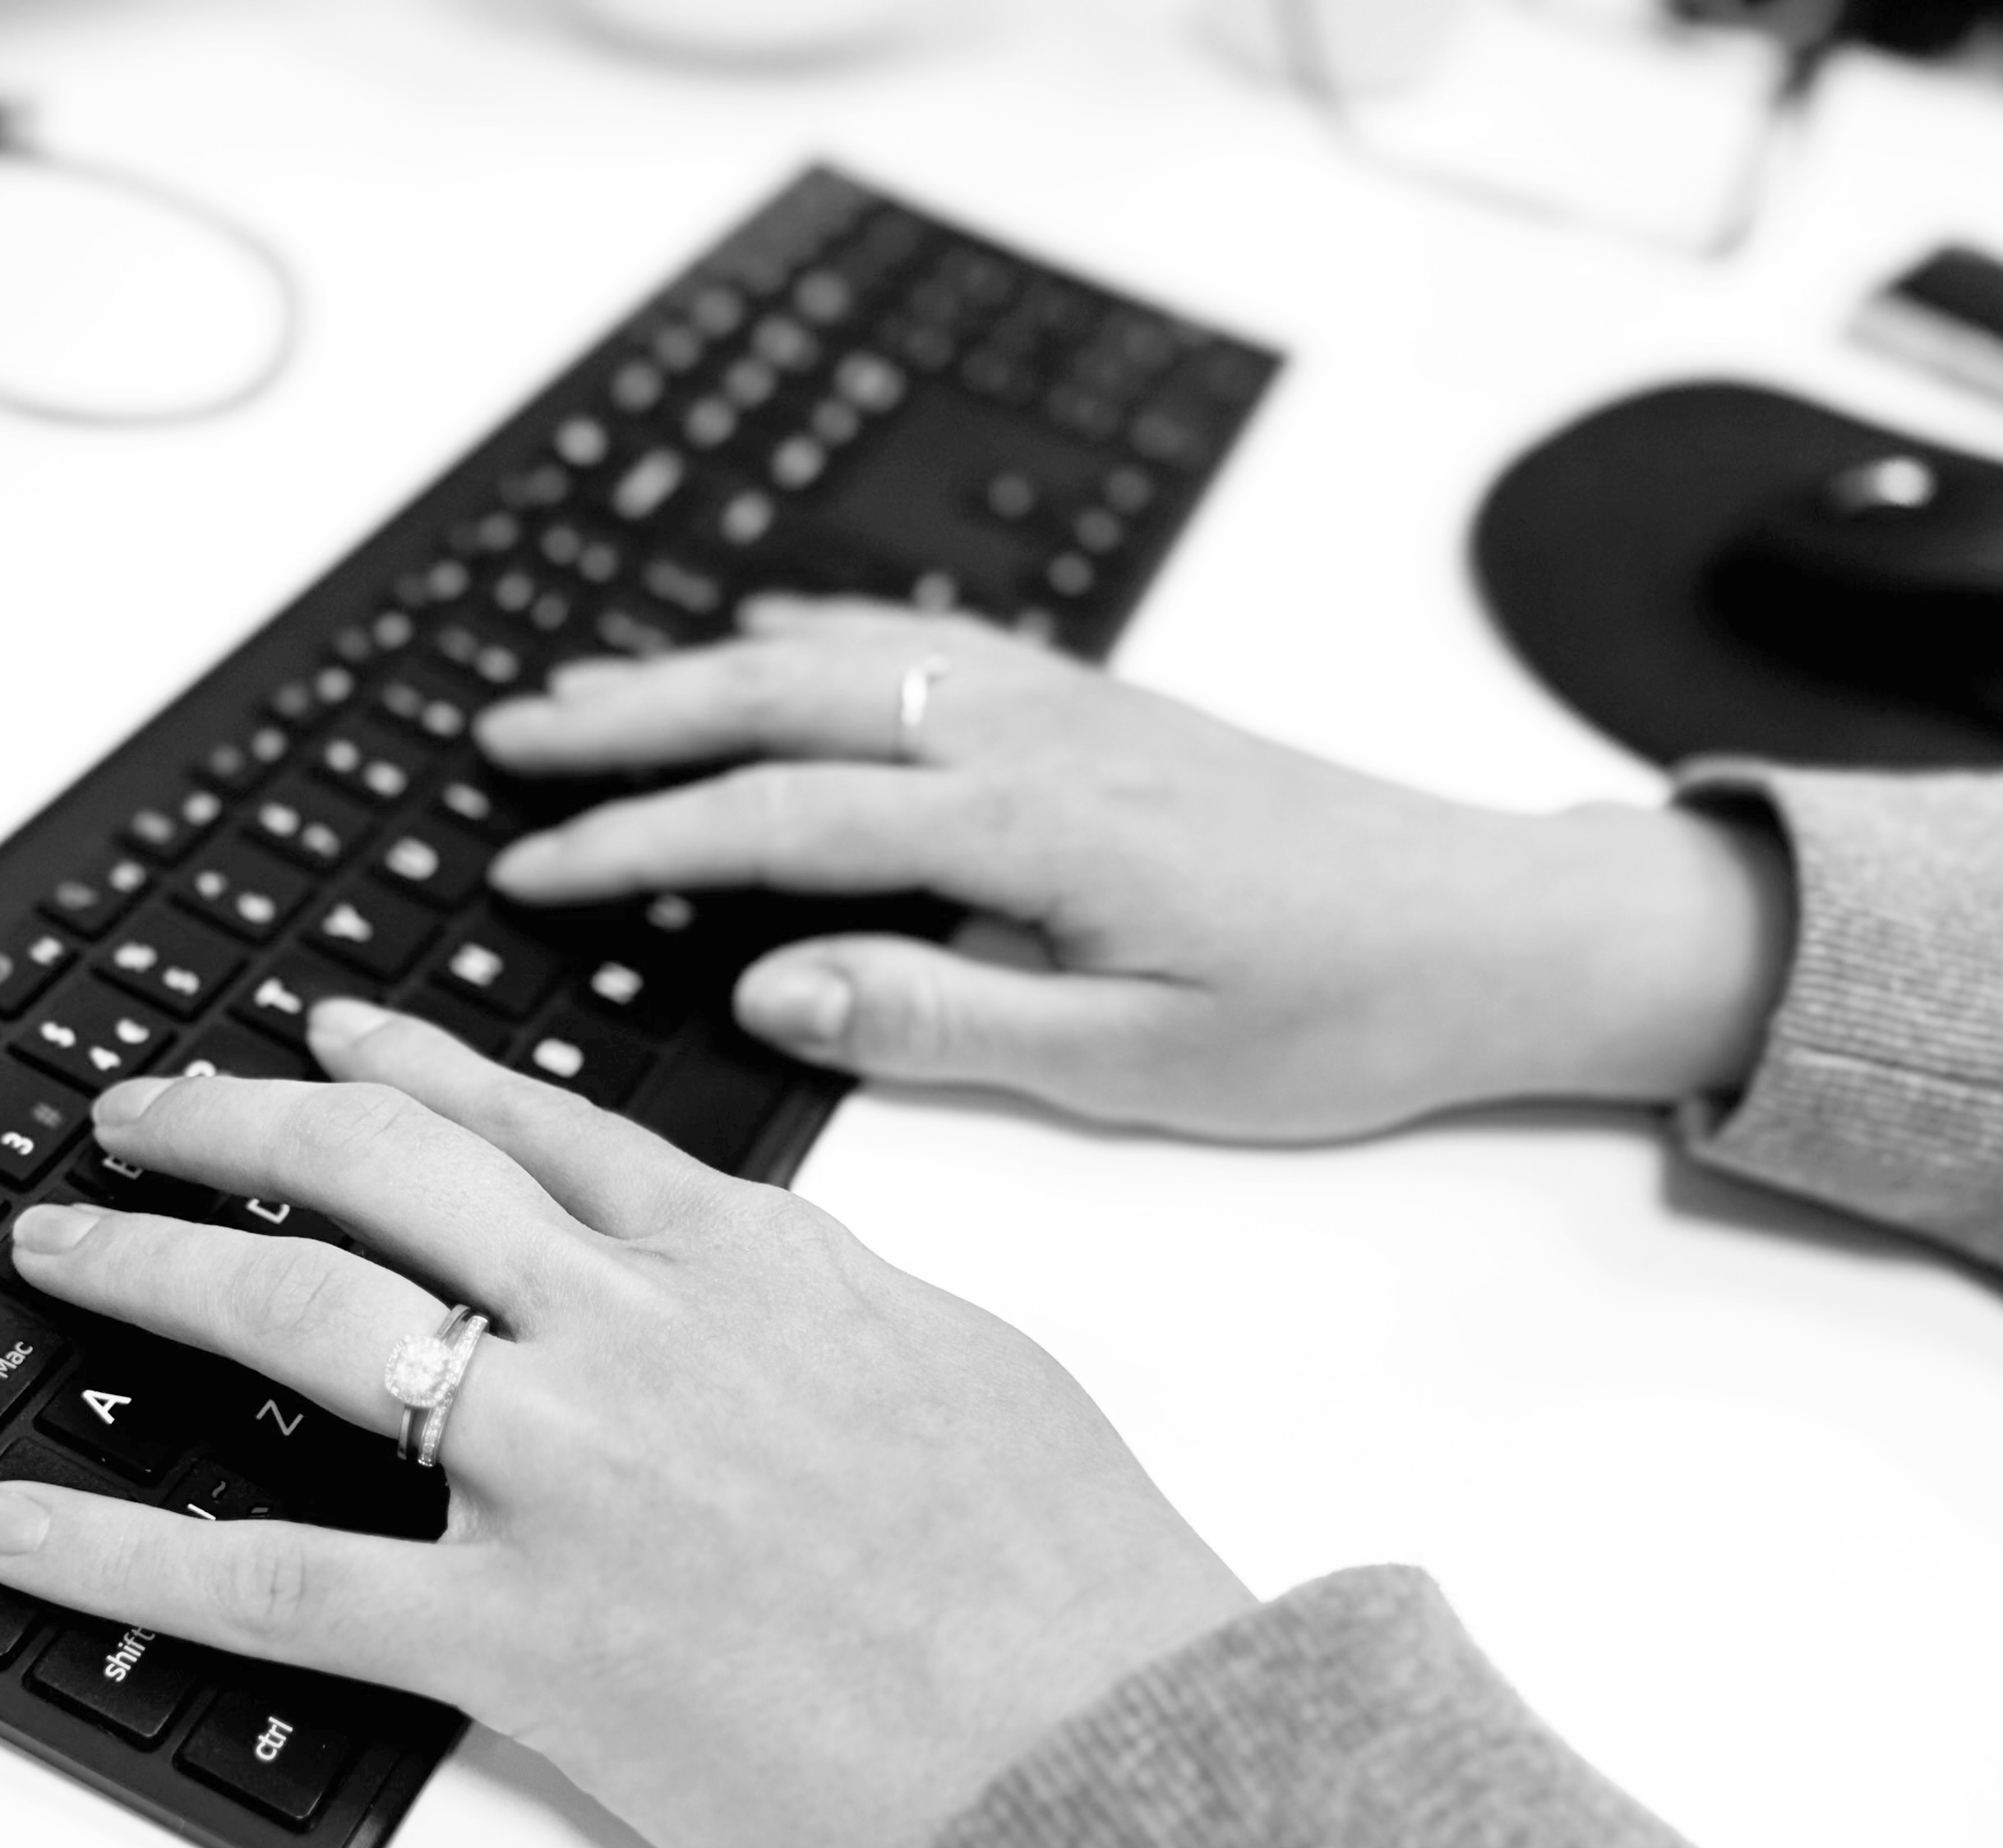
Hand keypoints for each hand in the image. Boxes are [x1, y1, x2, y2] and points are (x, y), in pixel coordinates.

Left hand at [0, 1000, 1254, 1847]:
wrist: (1127, 1765)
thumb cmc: (1085, 1590)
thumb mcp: (976, 1376)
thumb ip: (840, 1304)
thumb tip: (770, 1277)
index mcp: (761, 1256)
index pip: (541, 1122)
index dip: (409, 1066)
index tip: (325, 1037)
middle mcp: (644, 1325)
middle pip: (390, 1168)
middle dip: (238, 1119)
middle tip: (137, 1110)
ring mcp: (574, 1467)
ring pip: (310, 1315)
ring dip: (153, 1263)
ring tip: (54, 1247)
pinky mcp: (529, 1635)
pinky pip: (280, 1580)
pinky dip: (122, 1553)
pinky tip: (9, 1532)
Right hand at [479, 599, 1796, 1138]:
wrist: (1498, 928)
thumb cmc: (1337, 1013)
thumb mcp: (1138, 1062)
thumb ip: (944, 1018)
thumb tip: (768, 985)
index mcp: (1027, 832)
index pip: (776, 822)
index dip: (634, 845)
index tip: (524, 874)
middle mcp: (1033, 739)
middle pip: (783, 702)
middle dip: (629, 720)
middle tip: (504, 743)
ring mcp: (1068, 704)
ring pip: (846, 659)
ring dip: (704, 668)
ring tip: (588, 691)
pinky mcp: (1104, 704)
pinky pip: (931, 641)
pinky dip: (830, 632)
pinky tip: (777, 631)